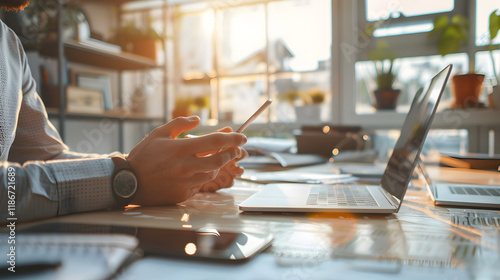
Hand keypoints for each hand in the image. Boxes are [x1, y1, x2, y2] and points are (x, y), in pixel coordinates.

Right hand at [127, 116, 246, 204]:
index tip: (242, 137)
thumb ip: (180, 124)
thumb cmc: (143, 156)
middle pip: (219, 160)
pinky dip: (202, 177)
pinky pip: (200, 185)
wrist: (127, 183)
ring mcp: (185, 182)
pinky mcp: (183, 195)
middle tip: (236, 149)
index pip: (215, 142)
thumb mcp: (159, 133)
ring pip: (211, 173)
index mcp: (181, 149)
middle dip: (231, 153)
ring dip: (217, 165)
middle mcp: (185, 166)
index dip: (232, 138)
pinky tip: (199, 171)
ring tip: (217, 158)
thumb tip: (197, 119)